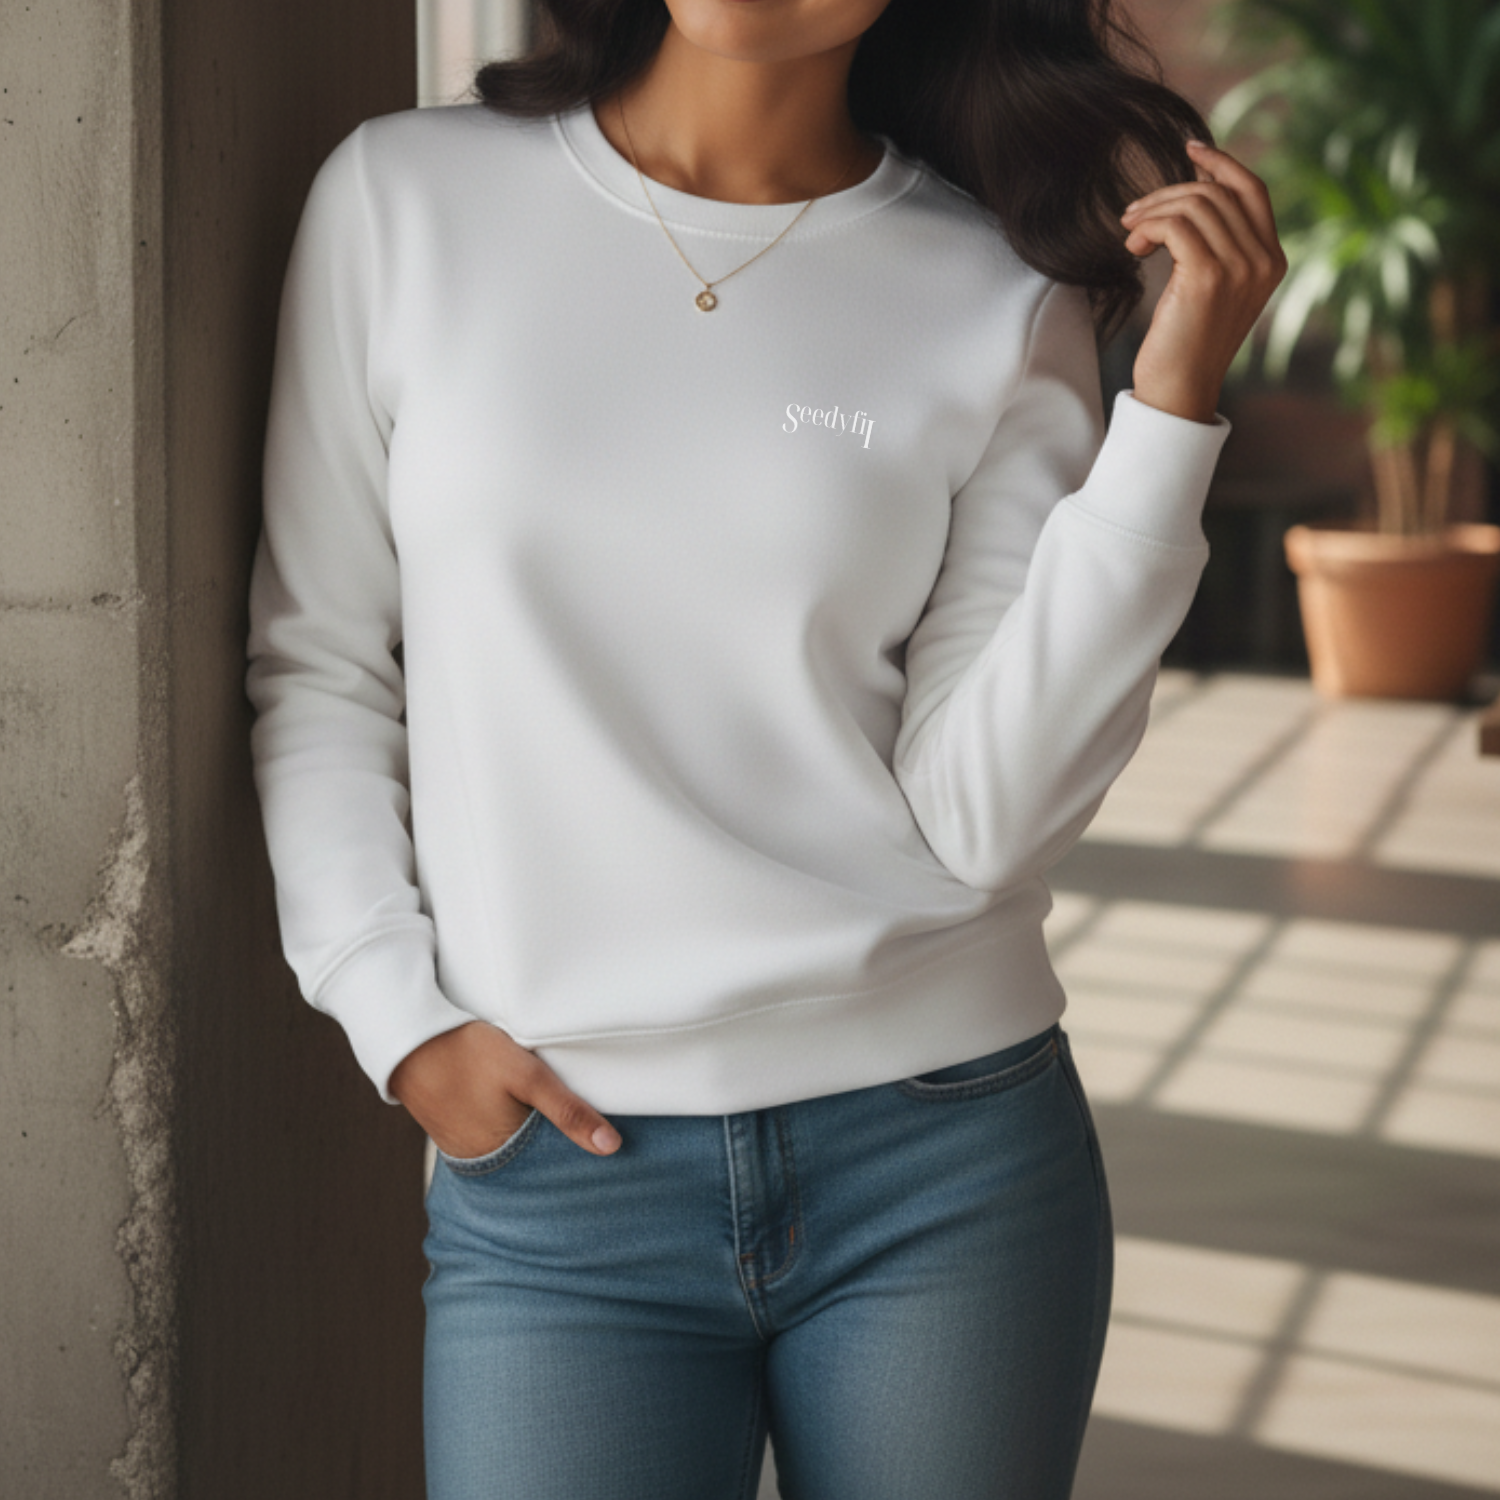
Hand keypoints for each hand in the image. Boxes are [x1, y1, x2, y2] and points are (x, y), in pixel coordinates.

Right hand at [390, 1020, 622, 1157]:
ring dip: (534, 1135)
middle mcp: (485, 1162)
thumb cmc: (467, 1054)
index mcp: (506, 1157)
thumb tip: (612, 1148)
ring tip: (553, 1117)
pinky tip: (521, 1110)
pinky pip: (495, 1137)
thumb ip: (569, 1111)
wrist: (409, 1039)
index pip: (556, 1166)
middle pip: (536, 1160)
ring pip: (517, 1148)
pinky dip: (512, 1127)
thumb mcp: (528, 1076)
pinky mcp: (456, 1132)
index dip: (579, 1154)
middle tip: (586, 1127)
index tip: (608, 1144)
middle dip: (558, 1148)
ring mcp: (467, 1149)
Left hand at [1120, 140, 1287, 423]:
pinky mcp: (1208, 276)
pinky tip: (1133, 246)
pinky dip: (1148, 226)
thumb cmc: (1185, 343)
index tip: (1189, 149)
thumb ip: (1216, 245)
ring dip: (1152, 211)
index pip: (1252, 189)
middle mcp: (1263, 260)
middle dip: (1169, 193)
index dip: (1222, 163)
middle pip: (1217, 192)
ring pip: (1195, 204)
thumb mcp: (1210, 288)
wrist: (1178, 391)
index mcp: (1272, 260)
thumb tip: (1193, 191)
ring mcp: (1240, 268)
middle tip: (1133, 214)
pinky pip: (1175, 224)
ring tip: (1130, 234)